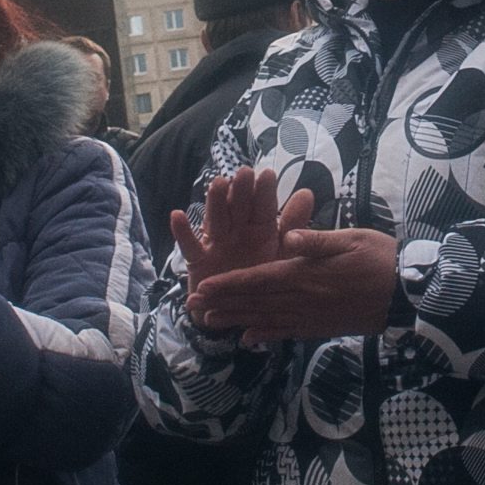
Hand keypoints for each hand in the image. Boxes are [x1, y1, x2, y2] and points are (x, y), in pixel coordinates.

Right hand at [173, 165, 308, 279]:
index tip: (267, 175)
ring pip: (216, 221)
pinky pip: (190, 246)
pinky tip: (177, 215)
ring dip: (215, 203)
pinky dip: (183, 232)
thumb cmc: (263, 278)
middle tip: (244, 173)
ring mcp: (216, 244)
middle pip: (238, 208)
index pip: (263, 208)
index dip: (264, 193)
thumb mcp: (283, 254)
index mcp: (260, 229)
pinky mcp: (198, 260)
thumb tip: (307, 193)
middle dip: (241, 191)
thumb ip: (293, 226)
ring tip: (218, 183)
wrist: (238, 312)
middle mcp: (237, 232)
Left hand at [178, 158, 398, 343]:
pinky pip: (288, 333)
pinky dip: (266, 336)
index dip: (229, 284)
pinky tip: (250, 338)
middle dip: (223, 304)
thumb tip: (285, 235)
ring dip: (237, 321)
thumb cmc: (380, 258)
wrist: (407, 293)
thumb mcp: (350, 239)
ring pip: (266, 320)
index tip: (204, 287)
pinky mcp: (322, 327)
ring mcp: (312, 317)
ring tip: (211, 323)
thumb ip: (315, 240)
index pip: (258, 280)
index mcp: (305, 275)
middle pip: (255, 302)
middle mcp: (303, 300)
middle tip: (194, 307)